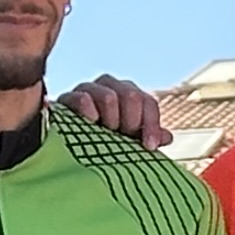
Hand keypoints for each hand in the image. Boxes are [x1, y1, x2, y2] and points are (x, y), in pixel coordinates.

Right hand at [53, 73, 170, 146]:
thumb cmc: (103, 143)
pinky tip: (92, 124)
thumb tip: (167, 137)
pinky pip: (83, 98)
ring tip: (106, 134)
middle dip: (130, 122)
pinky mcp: (67, 99)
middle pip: (131, 96)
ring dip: (111, 120)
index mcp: (129, 96)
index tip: (149, 147)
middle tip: (122, 137)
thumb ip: (147, 137)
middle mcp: (110, 87)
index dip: (151, 124)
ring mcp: (88, 90)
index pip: (147, 102)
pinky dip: (89, 112)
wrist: (67, 144)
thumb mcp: (128, 142)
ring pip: (109, 97)